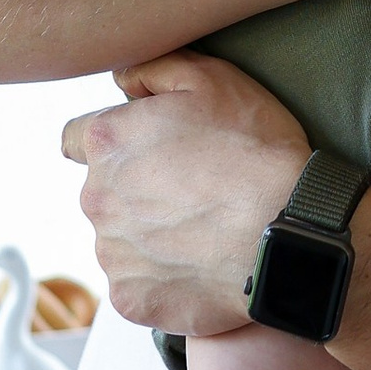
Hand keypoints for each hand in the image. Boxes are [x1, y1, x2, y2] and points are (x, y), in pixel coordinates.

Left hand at [61, 54, 309, 336]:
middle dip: (135, 189)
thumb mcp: (213, 79)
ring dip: (148, 235)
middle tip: (192, 191)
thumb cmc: (258, 152)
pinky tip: (201, 265)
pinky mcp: (130, 299)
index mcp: (107, 142)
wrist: (292, 234)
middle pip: (102, 192)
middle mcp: (95, 198)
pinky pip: (137, 286)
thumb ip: (152, 70)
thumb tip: (121, 80)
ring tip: (202, 231)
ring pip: (119, 241)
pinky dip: (163, 279)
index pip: (78, 139)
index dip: (116, 141)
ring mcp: (111, 254)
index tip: (148, 151)